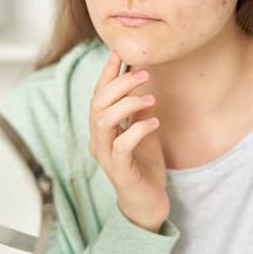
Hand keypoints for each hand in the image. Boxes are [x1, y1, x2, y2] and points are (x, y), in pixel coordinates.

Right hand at [88, 51, 169, 232]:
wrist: (147, 201)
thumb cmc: (143, 165)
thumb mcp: (142, 132)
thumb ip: (137, 113)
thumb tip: (141, 86)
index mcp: (102, 129)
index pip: (99, 95)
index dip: (107, 73)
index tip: (118, 52)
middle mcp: (98, 140)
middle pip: (97, 104)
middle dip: (119, 83)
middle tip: (144, 72)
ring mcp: (105, 156)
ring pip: (103, 121)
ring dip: (127, 103)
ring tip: (151, 97)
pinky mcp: (118, 170)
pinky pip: (122, 146)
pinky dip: (138, 130)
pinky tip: (154, 122)